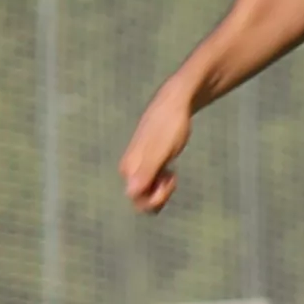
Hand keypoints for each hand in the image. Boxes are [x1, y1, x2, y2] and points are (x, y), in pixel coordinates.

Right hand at [119, 72, 198, 214]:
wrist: (174, 103)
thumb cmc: (169, 125)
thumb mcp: (161, 150)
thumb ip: (147, 171)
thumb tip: (131, 194)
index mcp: (129, 168)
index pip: (137, 200)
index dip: (157, 197)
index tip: (170, 178)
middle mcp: (129, 170)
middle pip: (140, 200)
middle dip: (159, 196)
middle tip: (172, 177)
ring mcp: (138, 166)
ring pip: (146, 194)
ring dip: (161, 191)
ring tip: (171, 174)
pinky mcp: (147, 163)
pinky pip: (150, 185)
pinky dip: (162, 184)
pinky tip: (170, 172)